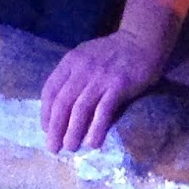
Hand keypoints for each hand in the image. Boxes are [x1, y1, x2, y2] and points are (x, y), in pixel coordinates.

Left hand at [40, 28, 163, 152]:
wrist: (142, 40)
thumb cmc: (113, 52)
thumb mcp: (86, 56)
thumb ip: (73, 75)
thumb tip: (62, 106)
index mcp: (71, 62)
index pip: (50, 90)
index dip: (45, 113)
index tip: (46, 130)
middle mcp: (82, 69)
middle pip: (63, 103)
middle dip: (55, 128)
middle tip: (53, 148)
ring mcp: (101, 77)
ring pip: (81, 109)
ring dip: (73, 132)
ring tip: (71, 148)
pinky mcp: (119, 85)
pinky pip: (104, 111)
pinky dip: (96, 128)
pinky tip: (93, 143)